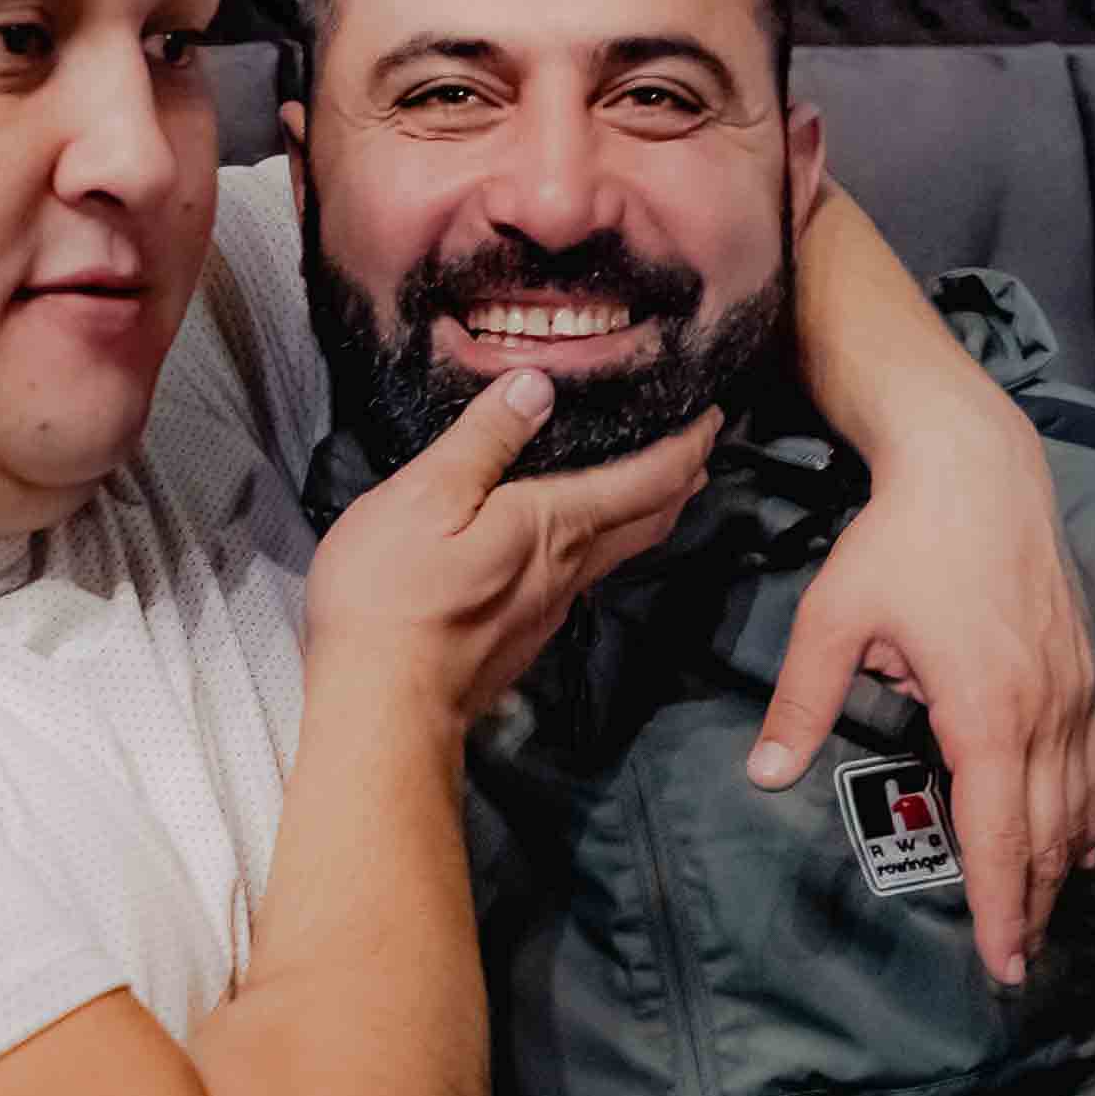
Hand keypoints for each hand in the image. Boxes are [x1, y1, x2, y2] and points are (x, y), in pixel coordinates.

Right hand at [306, 375, 718, 735]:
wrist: (382, 707)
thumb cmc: (393, 600)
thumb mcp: (427, 496)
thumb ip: (484, 440)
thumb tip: (534, 388)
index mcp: (554, 526)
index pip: (648, 480)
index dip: (687, 445)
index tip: (712, 418)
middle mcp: (565, 571)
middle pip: (645, 522)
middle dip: (679, 482)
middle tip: (696, 452)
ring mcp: (544, 611)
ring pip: (613, 554)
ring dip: (640, 517)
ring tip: (647, 491)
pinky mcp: (517, 639)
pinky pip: (575, 581)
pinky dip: (594, 549)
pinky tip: (571, 547)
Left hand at [746, 408, 1094, 985]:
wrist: (976, 465)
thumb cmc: (901, 539)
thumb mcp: (832, 617)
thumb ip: (802, 701)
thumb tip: (761, 774)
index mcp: (986, 710)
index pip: (1001, 834)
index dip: (1003, 906)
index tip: (1003, 963)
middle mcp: (1044, 709)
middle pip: (1047, 834)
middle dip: (1035, 906)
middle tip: (1019, 965)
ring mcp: (1073, 688)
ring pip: (1079, 802)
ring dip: (1065, 866)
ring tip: (1047, 919)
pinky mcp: (1083, 668)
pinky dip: (1089, 810)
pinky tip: (1080, 839)